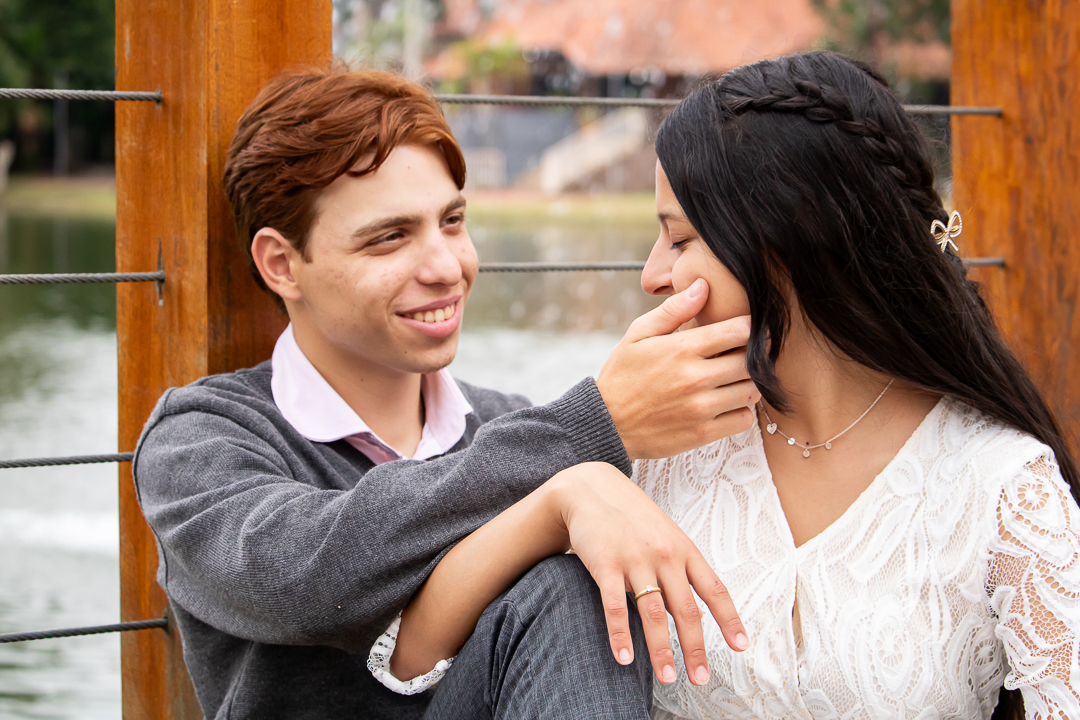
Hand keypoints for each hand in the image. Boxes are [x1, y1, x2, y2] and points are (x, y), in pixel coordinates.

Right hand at [547, 462, 748, 686]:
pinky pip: (615, 606)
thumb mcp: (664, 536)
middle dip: (695, 648)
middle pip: (686, 609)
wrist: (591, 489)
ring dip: (661, 650)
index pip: (714, 589)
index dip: (729, 620)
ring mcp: (635, 559)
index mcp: (684, 550)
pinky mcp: (606, 564)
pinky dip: (620, 635)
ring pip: (654, 613)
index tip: (741, 646)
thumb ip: (679, 571)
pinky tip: (624, 658)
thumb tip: (692, 613)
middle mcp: (664, 555)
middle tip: (700, 679)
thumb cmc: (632, 518)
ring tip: (668, 677)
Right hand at [597, 278, 759, 459]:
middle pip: (751, 361)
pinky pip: (744, 419)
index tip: (745, 331)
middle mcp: (695, 378)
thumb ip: (673, 310)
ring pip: (752, 391)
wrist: (606, 424)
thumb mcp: (638, 335)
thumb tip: (703, 286)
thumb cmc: (623, 376)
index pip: (739, 331)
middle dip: (752, 356)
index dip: (750, 328)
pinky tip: (727, 404)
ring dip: (748, 383)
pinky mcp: (703, 433)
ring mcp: (701, 407)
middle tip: (741, 355)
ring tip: (734, 379)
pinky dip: (742, 411)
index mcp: (682, 349)